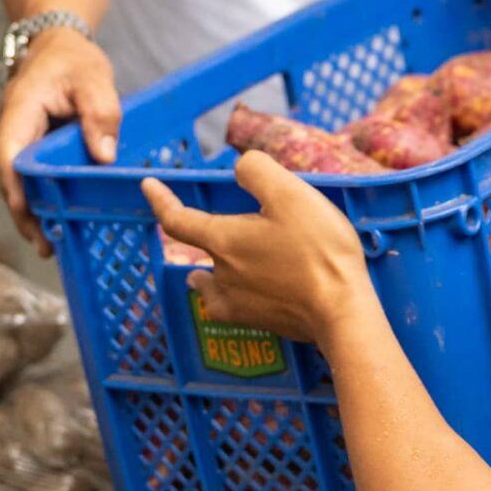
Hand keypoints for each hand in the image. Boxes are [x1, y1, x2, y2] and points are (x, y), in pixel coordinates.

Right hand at [0, 31, 122, 257]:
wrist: (58, 45)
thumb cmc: (73, 60)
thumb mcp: (93, 80)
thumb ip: (100, 114)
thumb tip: (104, 155)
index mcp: (20, 112)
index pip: (9, 155)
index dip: (17, 188)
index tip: (29, 216)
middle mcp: (13, 131)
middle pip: (11, 179)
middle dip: (25, 214)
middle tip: (46, 246)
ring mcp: (21, 141)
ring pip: (20, 183)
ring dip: (33, 213)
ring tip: (51, 246)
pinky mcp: (33, 149)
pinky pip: (33, 177)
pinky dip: (43, 199)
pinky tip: (58, 221)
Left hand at [142, 159, 374, 348]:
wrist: (341, 311)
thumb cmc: (318, 250)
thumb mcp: (291, 194)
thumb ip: (258, 171)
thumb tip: (240, 168)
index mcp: (224, 239)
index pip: (177, 219)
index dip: (160, 200)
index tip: (148, 185)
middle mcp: (221, 273)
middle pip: (196, 253)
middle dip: (193, 236)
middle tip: (198, 225)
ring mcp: (237, 303)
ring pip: (209, 285)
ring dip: (206, 273)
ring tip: (211, 268)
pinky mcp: (257, 322)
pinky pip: (229, 308)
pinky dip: (228, 297)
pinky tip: (241, 295)